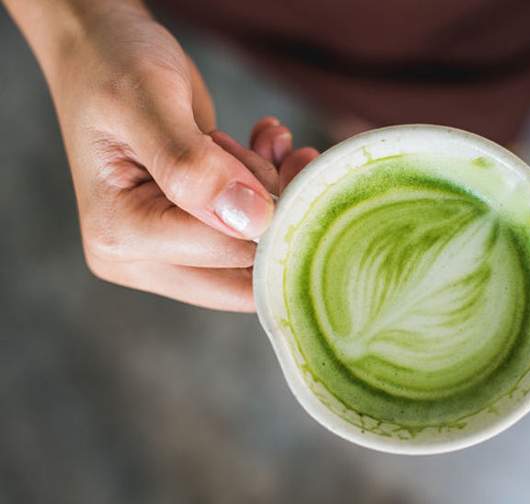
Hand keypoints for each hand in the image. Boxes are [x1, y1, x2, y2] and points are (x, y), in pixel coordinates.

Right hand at [36, 5, 316, 310]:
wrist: (102, 51)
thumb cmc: (113, 67)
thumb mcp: (149, 102)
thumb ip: (194, 165)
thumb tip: (252, 219)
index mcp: (121, 237)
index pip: (227, 256)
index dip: (269, 211)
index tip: (272, 155)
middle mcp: (140, 259)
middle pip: (245, 275)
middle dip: (277, 213)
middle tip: (276, 154)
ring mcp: (166, 253)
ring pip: (256, 255)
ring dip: (275, 195)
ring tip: (260, 144)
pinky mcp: (190, 238)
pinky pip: (252, 236)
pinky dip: (271, 190)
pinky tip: (260, 147)